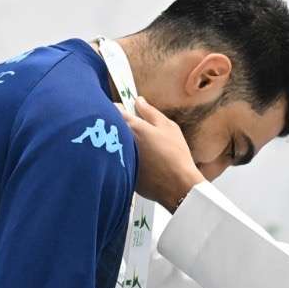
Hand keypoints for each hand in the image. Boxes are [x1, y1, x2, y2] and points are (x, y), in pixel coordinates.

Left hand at [122, 96, 204, 210]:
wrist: (177, 186)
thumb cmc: (175, 155)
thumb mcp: (168, 127)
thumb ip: (150, 112)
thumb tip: (139, 101)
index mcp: (132, 127)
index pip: (114, 109)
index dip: (120, 108)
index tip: (127, 111)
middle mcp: (120, 141)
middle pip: (110, 127)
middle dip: (118, 125)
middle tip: (135, 132)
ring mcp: (117, 157)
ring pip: (112, 144)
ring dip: (119, 142)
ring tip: (140, 150)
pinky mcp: (118, 173)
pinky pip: (116, 160)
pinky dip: (122, 159)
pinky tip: (140, 165)